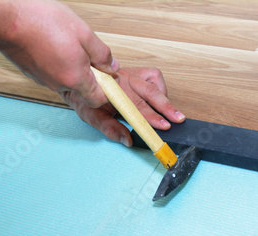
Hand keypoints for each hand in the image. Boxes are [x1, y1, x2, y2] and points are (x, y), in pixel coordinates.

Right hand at [0, 0, 116, 107]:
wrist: (4, 19)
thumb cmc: (41, 21)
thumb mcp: (83, 32)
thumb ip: (101, 54)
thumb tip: (112, 67)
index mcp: (75, 78)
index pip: (98, 99)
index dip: (107, 89)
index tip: (109, 76)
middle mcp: (59, 84)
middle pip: (82, 88)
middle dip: (89, 73)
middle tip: (85, 49)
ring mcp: (44, 80)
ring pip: (67, 79)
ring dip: (72, 65)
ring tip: (65, 42)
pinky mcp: (33, 74)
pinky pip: (53, 72)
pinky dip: (57, 62)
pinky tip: (52, 44)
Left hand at [61, 67, 185, 146]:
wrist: (79, 81)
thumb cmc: (86, 100)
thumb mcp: (92, 117)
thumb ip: (110, 129)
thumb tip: (128, 140)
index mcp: (112, 91)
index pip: (135, 106)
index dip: (150, 116)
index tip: (163, 126)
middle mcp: (123, 79)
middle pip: (150, 92)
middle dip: (166, 108)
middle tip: (178, 120)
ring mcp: (130, 73)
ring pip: (154, 82)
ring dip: (164, 98)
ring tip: (171, 113)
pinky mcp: (136, 71)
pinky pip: (153, 75)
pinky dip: (160, 87)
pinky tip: (159, 99)